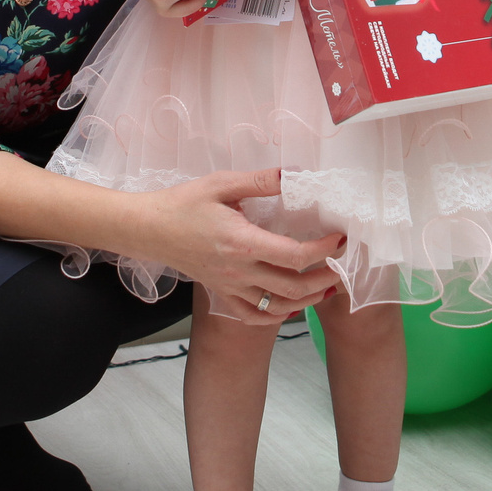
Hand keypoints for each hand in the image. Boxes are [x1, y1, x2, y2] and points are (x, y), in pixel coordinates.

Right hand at [141, 168, 342, 324]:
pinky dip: (274, 316)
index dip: (323, 250)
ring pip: (276, 306)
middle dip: (325, 278)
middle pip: (293, 286)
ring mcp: (229, 286)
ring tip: (326, 287)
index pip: (293, 255)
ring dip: (307, 300)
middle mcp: (238, 270)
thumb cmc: (184, 203)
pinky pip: (250, 316)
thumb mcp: (221, 183)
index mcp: (242, 242)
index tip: (339, 239)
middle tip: (342, 265)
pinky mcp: (221, 293)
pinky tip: (290, 306)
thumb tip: (294, 174)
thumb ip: (260, 181)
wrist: (149, 229)